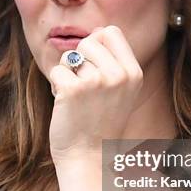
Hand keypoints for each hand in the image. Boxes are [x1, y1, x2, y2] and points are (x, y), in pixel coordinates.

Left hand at [48, 26, 142, 165]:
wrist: (89, 157)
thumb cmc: (100, 123)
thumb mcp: (122, 91)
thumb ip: (114, 62)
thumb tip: (97, 33)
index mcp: (134, 73)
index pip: (111, 32)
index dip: (97, 44)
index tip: (94, 66)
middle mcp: (119, 75)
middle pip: (89, 40)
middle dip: (80, 60)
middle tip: (84, 87)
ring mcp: (97, 81)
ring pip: (70, 56)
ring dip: (67, 74)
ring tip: (77, 98)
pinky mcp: (73, 89)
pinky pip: (57, 71)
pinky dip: (56, 87)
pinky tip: (66, 105)